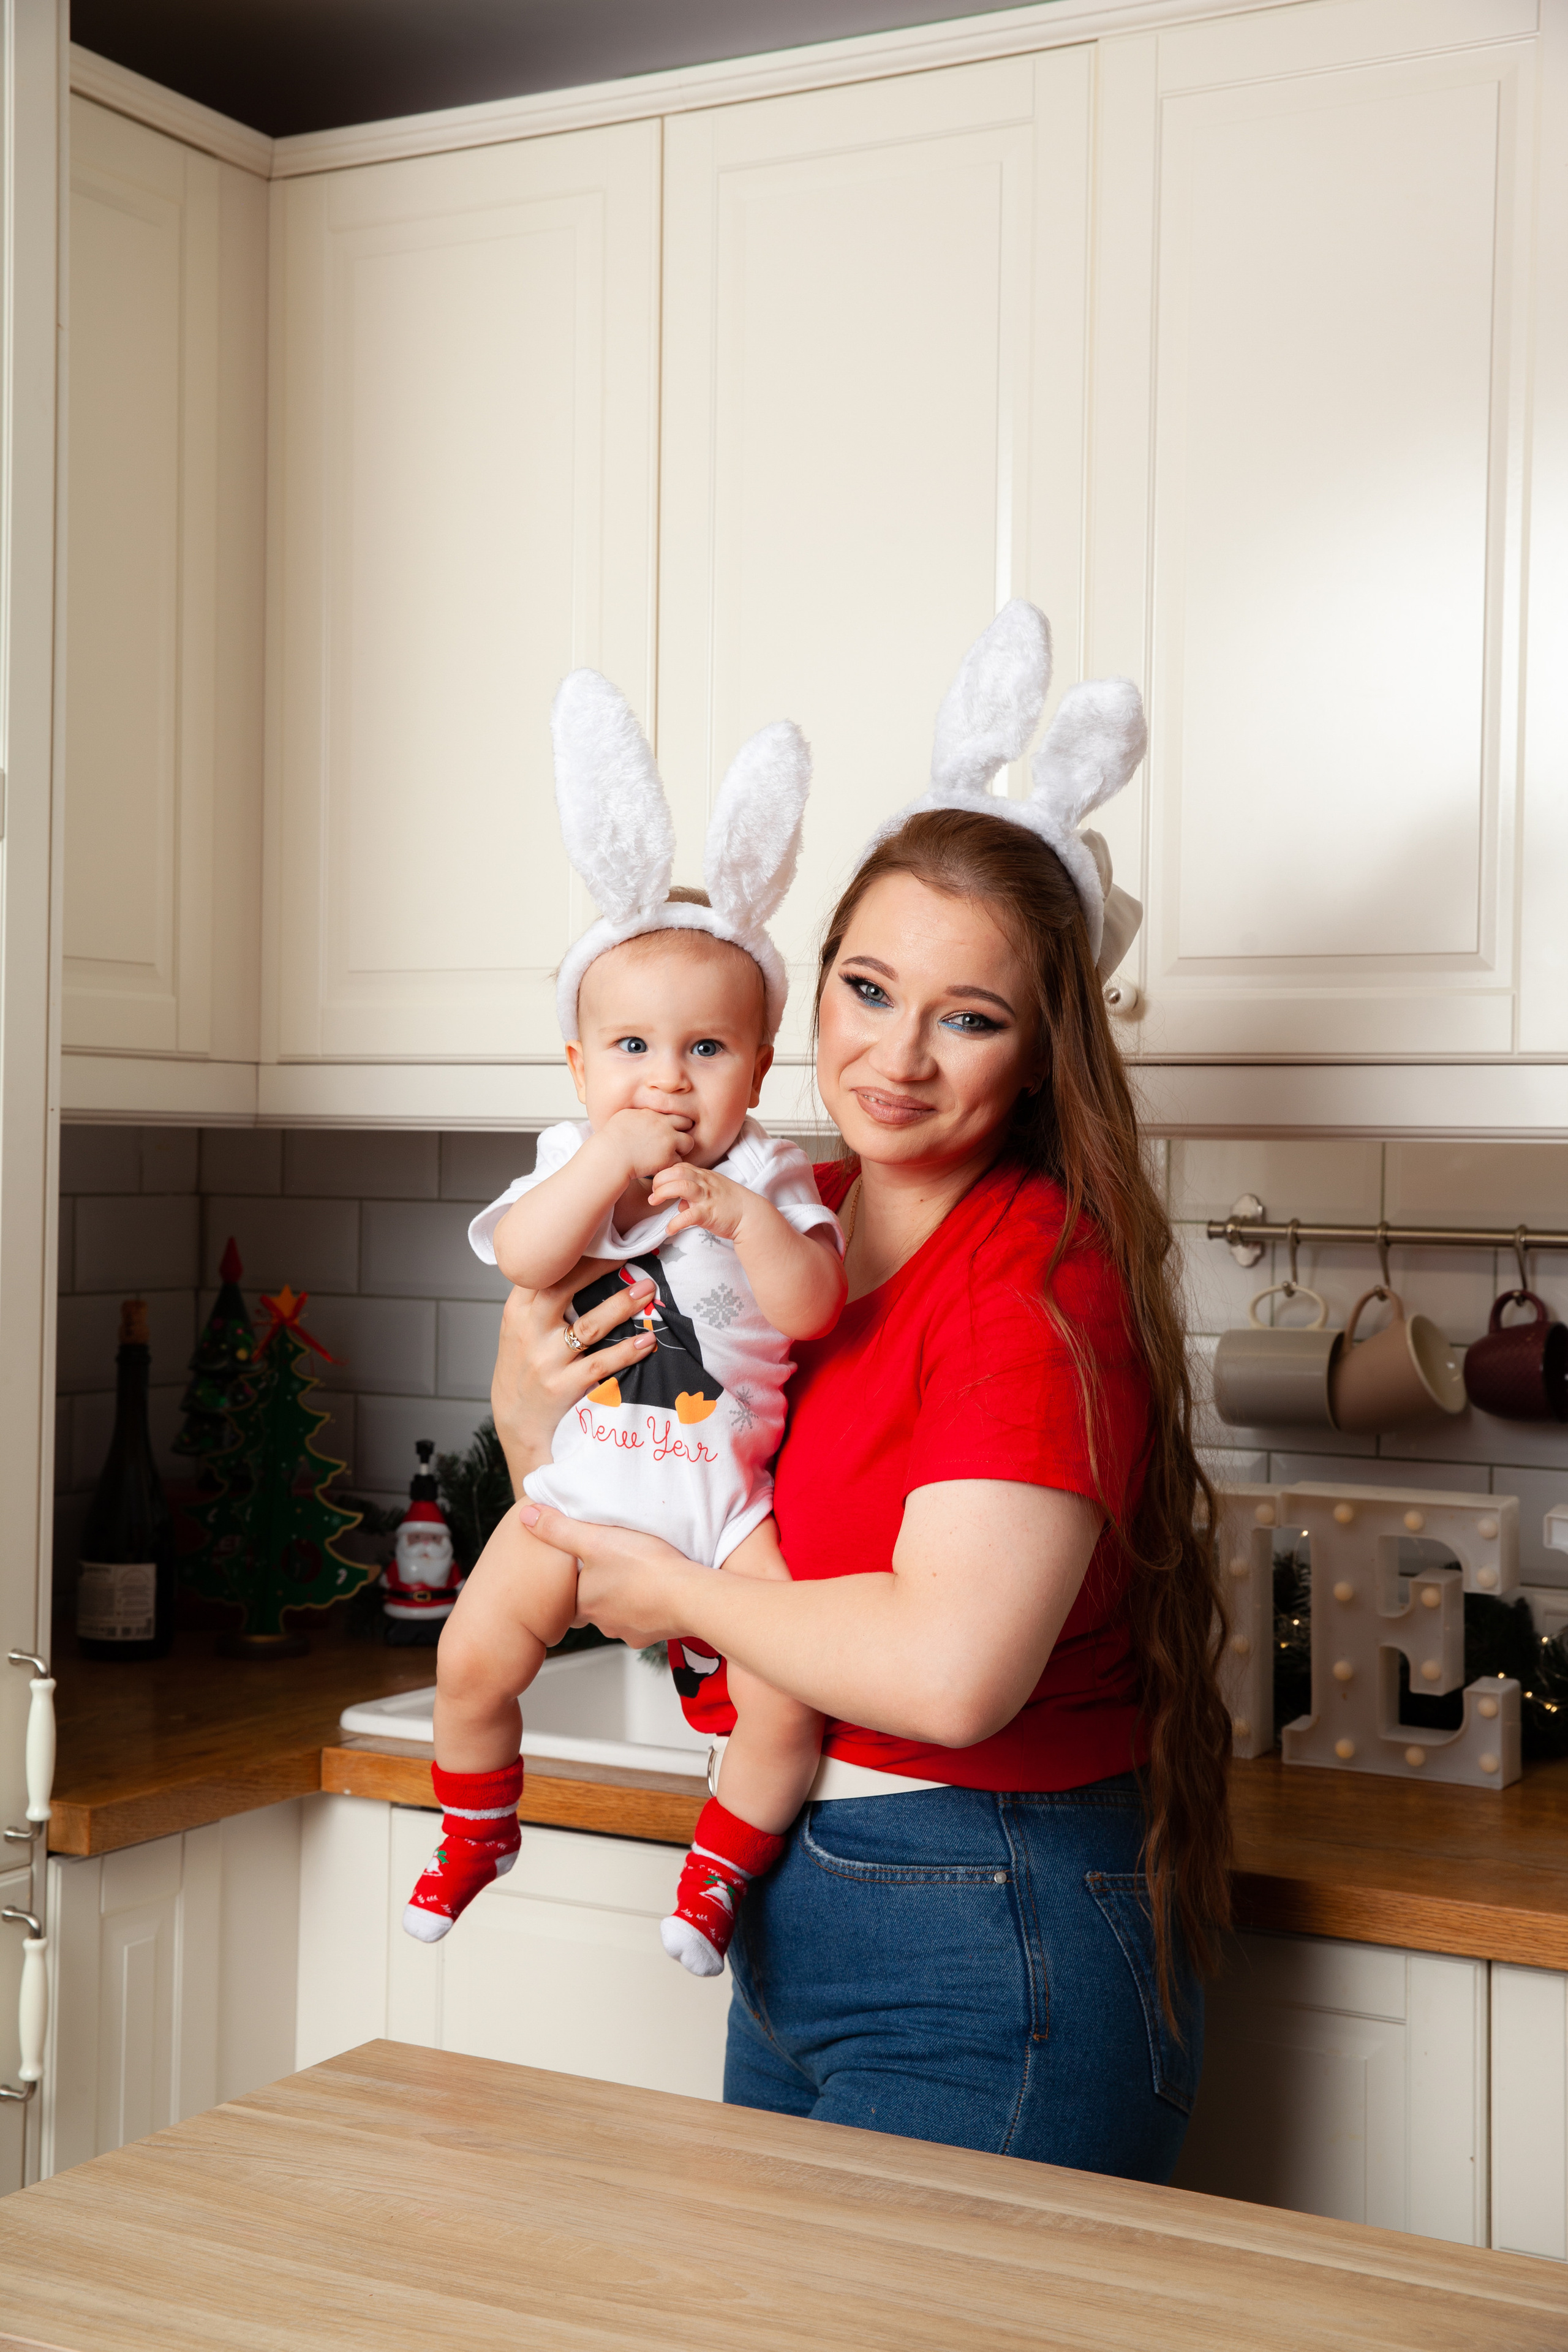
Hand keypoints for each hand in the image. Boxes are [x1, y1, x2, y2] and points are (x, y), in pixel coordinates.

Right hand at [490, 1266, 657, 1489]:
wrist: (516, 1422)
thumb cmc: (524, 1367)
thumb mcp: (518, 1328)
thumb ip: (540, 1298)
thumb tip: (578, 1258)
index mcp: (517, 1311)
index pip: (544, 1271)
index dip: (573, 1250)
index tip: (601, 1232)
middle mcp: (528, 1331)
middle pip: (564, 1288)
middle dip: (600, 1267)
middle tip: (631, 1252)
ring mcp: (545, 1360)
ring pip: (588, 1326)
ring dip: (620, 1306)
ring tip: (647, 1290)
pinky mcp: (563, 1387)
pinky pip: (600, 1364)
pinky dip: (626, 1351)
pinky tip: (647, 1341)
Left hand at [519, 1506, 700, 1648]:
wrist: (689, 1596)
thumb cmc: (644, 1567)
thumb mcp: (596, 1539)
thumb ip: (559, 1529)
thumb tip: (526, 1518)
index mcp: (583, 1602)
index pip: (564, 1597)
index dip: (569, 1583)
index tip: (576, 1569)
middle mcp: (602, 1622)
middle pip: (591, 1606)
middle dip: (597, 1590)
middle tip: (608, 1568)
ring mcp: (629, 1631)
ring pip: (617, 1614)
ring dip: (622, 1598)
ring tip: (634, 1575)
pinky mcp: (653, 1635)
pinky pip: (644, 1621)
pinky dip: (646, 1608)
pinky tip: (656, 1590)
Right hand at [602, 1105, 695, 1181]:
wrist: (610, 1155)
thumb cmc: (611, 1139)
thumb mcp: (624, 1117)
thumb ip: (639, 1114)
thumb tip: (643, 1114)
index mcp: (652, 1113)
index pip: (673, 1113)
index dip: (671, 1123)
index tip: (666, 1130)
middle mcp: (663, 1124)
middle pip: (687, 1123)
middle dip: (682, 1131)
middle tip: (673, 1142)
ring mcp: (668, 1141)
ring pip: (688, 1142)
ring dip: (681, 1149)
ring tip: (669, 1155)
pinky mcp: (668, 1158)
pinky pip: (679, 1161)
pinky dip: (672, 1164)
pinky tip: (662, 1166)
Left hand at [647, 1160, 749, 1241]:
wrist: (751, 1216)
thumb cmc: (731, 1204)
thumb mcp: (712, 1192)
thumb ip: (694, 1194)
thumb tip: (679, 1203)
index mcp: (704, 1176)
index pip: (680, 1166)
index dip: (664, 1173)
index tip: (657, 1184)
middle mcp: (704, 1183)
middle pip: (677, 1171)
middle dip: (659, 1179)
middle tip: (652, 1193)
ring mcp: (707, 1197)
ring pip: (681, 1186)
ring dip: (663, 1193)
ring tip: (654, 1202)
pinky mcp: (709, 1214)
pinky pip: (688, 1216)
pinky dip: (675, 1223)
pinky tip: (669, 1229)